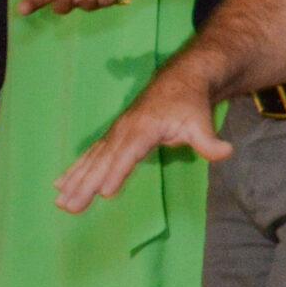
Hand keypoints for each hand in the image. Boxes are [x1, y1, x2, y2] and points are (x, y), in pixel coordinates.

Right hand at [54, 71, 230, 213]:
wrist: (181, 79)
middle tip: (69, 207)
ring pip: (93, 160)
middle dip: (85, 185)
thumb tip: (226, 152)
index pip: (129, 154)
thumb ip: (209, 141)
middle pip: (103, 161)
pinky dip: (75, 169)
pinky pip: (91, 155)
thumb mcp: (203, 122)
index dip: (117, 173)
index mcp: (145, 129)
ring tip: (59, 201)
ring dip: (75, 181)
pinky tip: (60, 184)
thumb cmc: (191, 104)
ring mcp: (116, 133)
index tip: (104, 193)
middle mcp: (125, 131)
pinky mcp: (114, 136)